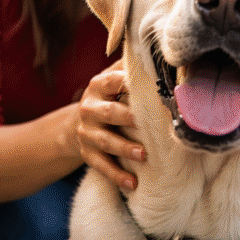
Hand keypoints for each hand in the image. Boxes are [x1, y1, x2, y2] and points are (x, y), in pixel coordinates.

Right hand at [77, 61, 145, 189]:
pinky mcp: (87, 153)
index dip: (129, 84)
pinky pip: (101, 165)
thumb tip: (161, 56)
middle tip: (147, 124)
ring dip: (124, 148)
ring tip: (143, 155)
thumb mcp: (113, 79)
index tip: (152, 89)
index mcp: (98, 85)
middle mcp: (89, 108)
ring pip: (105, 141)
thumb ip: (131, 68)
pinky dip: (117, 175)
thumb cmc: (108, 98)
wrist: (78, 125)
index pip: (113, 81)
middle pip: (108, 112)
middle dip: (127, 118)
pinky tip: (132, 184)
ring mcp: (87, 132)